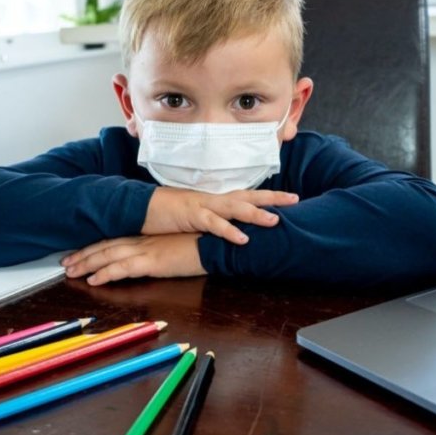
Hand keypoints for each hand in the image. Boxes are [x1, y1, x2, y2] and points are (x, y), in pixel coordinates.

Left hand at [61, 233, 205, 285]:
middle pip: (106, 246)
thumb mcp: (179, 245)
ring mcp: (146, 250)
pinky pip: (122, 268)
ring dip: (87, 264)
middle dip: (83, 255)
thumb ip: (164, 249)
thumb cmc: (204, 243)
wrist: (219, 243)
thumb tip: (155, 257)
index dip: (95, 246)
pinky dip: (105, 273)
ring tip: (70, 272)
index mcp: (148, 236)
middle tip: (65, 263)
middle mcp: (143, 240)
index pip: (115, 240)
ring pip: (108, 255)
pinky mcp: (153, 262)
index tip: (79, 252)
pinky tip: (93, 280)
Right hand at [141, 188, 298, 244]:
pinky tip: (244, 239)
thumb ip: (212, 221)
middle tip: (295, 199)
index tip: (289, 198)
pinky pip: (213, 224)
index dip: (267, 196)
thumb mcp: (194, 216)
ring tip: (276, 221)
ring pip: (235, 207)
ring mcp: (203, 206)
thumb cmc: (165, 213)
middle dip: (272, 198)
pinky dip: (229, 231)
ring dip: (255, 214)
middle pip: (248, 195)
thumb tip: (228, 229)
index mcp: (214, 200)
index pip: (246, 195)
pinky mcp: (191, 216)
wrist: (140, 206)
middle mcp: (212, 199)